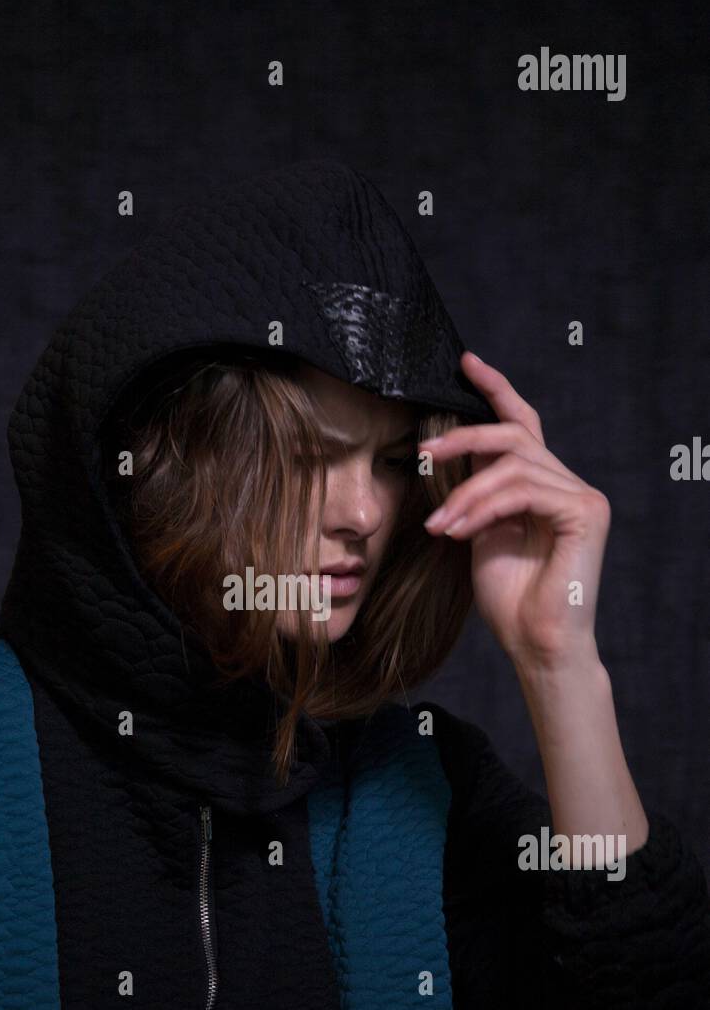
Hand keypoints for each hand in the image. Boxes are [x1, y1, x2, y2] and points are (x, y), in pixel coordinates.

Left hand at [420, 352, 610, 668]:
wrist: (536, 645)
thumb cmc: (509, 598)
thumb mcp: (478, 534)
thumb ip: (473, 494)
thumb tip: (446, 455)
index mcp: (543, 485)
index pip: (521, 424)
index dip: (496, 390)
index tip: (465, 364)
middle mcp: (567, 483)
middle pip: (514, 434)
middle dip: (464, 437)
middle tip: (424, 453)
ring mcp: (581, 495)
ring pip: (512, 465)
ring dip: (465, 493)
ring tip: (440, 526)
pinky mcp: (585, 511)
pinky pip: (523, 490)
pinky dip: (483, 507)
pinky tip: (460, 531)